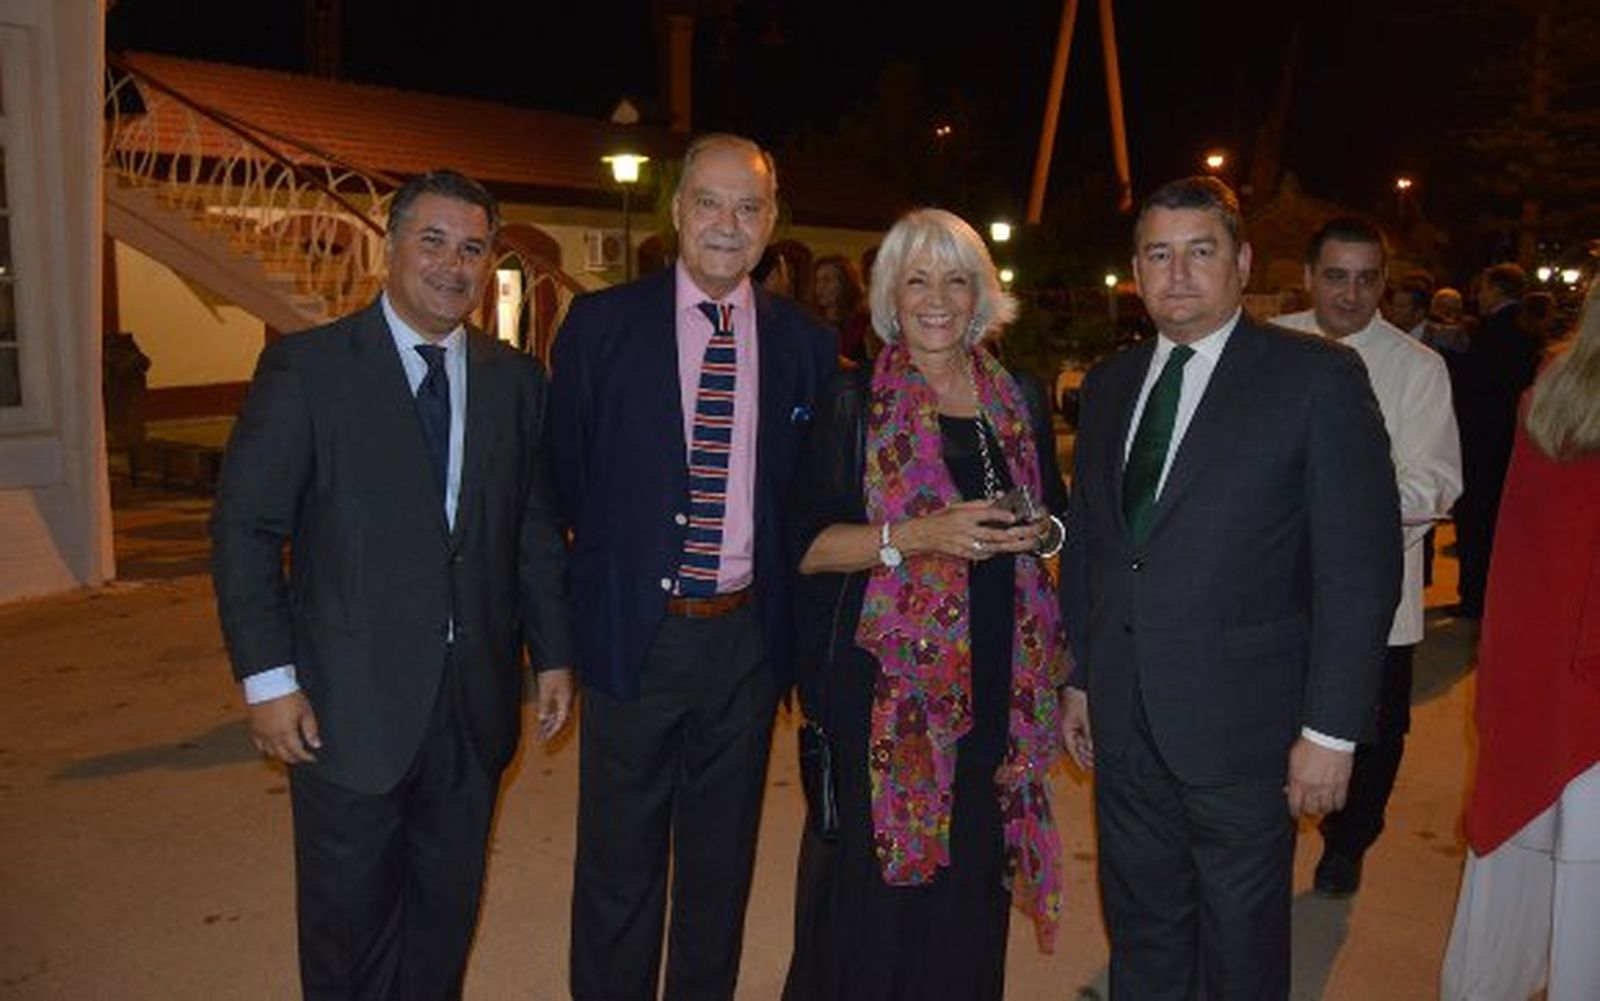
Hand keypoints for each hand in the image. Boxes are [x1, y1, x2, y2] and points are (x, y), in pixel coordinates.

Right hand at [248, 691, 320, 763]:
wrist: (268, 684)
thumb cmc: (288, 695)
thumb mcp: (305, 711)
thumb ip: (310, 729)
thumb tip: (316, 744)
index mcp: (286, 733)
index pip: (297, 752)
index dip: (306, 757)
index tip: (313, 758)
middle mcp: (272, 737)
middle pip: (284, 755)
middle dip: (295, 759)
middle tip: (302, 757)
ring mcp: (261, 734)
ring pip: (271, 753)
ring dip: (281, 756)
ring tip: (289, 754)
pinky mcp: (254, 729)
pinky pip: (259, 745)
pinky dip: (267, 749)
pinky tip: (272, 748)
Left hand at [535, 668, 575, 742]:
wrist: (556, 654)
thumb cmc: (551, 669)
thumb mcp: (544, 690)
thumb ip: (544, 706)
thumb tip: (542, 719)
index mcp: (566, 699)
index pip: (560, 721)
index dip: (552, 731)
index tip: (544, 738)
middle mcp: (569, 697)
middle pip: (562, 716)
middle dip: (552, 726)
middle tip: (543, 735)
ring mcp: (567, 691)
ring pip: (560, 710)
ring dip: (552, 718)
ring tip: (543, 726)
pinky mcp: (564, 686)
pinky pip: (559, 703)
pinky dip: (552, 709)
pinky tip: (547, 711)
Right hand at [901, 499, 1040, 561]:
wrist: (923, 536)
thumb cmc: (941, 519)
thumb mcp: (959, 506)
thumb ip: (981, 503)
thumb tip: (999, 498)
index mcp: (964, 516)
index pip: (985, 514)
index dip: (1001, 516)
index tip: (1013, 517)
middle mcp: (966, 531)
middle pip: (995, 535)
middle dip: (1016, 535)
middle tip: (1031, 534)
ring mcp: (966, 545)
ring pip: (994, 547)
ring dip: (1013, 546)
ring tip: (1028, 543)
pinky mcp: (966, 555)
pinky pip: (986, 554)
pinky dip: (998, 551)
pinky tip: (1007, 548)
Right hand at [1060, 686, 1093, 770]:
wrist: (1075, 685)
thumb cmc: (1077, 699)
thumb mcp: (1086, 719)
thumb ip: (1089, 735)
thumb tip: (1092, 749)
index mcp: (1065, 730)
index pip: (1072, 750)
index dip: (1079, 760)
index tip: (1084, 769)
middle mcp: (1066, 730)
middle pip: (1075, 748)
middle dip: (1084, 757)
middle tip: (1094, 764)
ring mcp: (1070, 726)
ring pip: (1078, 743)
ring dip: (1086, 750)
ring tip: (1095, 757)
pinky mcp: (1075, 722)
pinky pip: (1080, 735)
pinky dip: (1086, 741)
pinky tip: (1092, 745)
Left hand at [1285, 737, 1353, 816]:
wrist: (1328, 737)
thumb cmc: (1309, 744)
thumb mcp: (1293, 759)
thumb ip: (1291, 776)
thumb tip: (1288, 788)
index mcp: (1298, 780)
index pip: (1294, 804)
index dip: (1294, 811)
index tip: (1295, 813)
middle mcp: (1312, 787)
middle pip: (1310, 809)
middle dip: (1308, 812)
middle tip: (1309, 810)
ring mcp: (1328, 787)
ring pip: (1325, 808)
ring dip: (1322, 810)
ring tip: (1321, 807)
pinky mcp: (1342, 785)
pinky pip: (1339, 802)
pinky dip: (1336, 806)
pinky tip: (1334, 804)